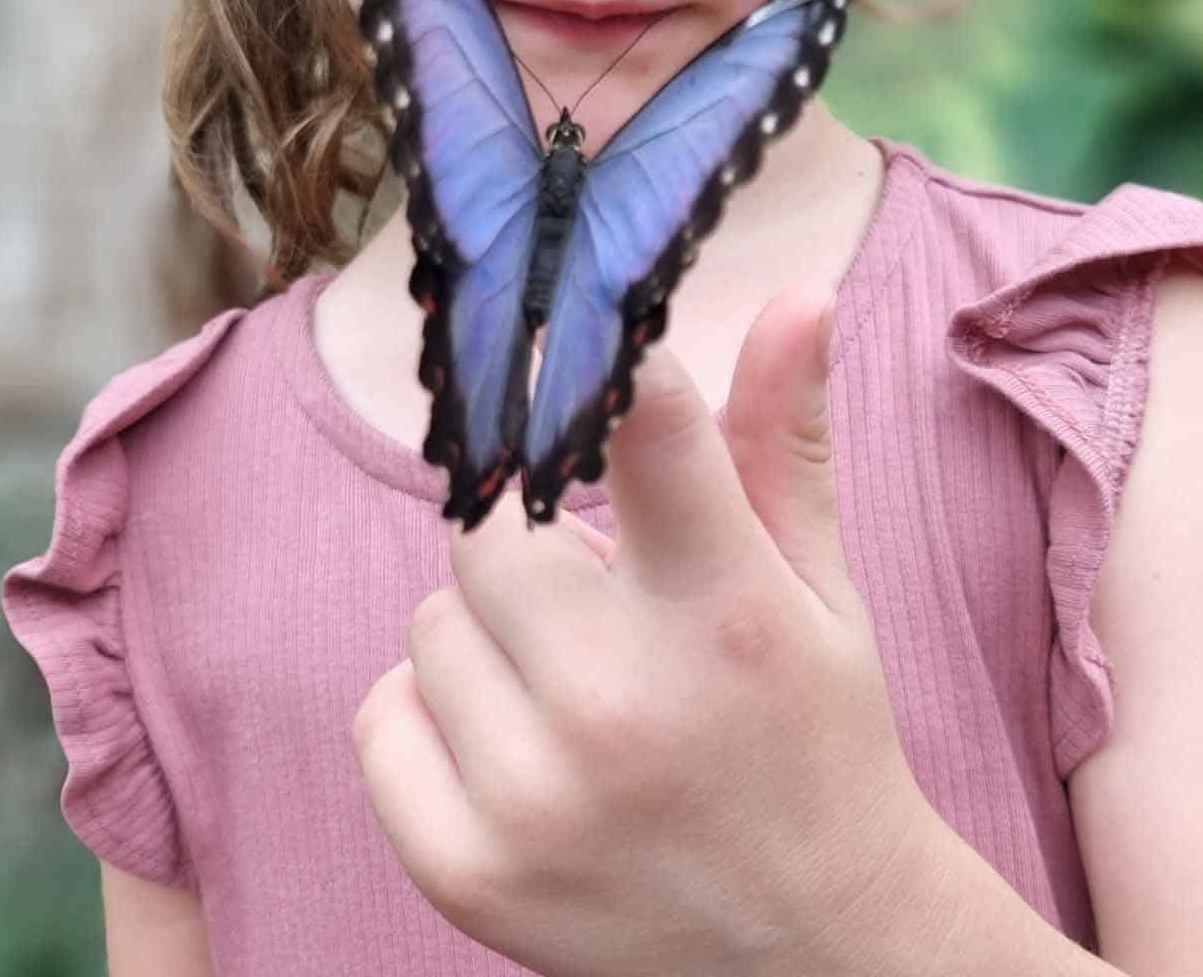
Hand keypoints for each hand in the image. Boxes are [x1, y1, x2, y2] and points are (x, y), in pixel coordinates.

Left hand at [352, 287, 957, 976]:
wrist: (816, 952)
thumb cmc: (817, 736)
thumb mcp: (822, 591)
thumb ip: (784, 441)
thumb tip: (799, 291)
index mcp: (730, 615)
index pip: (644, 429)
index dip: (592, 361)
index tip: (565, 332)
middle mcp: (623, 704)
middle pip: (488, 531)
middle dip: (534, 548)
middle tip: (601, 601)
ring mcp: (533, 798)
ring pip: (428, 622)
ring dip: (488, 638)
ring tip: (576, 693)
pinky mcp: (464, 872)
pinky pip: (380, 718)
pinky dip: (431, 721)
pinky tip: (518, 751)